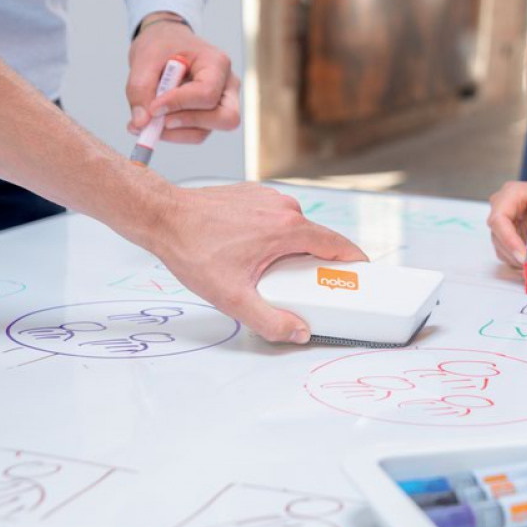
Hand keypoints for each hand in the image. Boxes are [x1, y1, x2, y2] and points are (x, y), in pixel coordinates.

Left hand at [126, 12, 239, 144]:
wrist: (166, 42)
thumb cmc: (162, 44)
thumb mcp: (144, 58)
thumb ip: (139, 89)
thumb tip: (141, 123)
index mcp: (216, 63)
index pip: (207, 93)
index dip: (179, 104)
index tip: (153, 108)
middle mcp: (227, 85)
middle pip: (225, 118)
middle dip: (189, 123)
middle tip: (159, 121)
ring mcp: (222, 103)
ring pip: (207, 131)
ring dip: (175, 131)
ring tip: (148, 121)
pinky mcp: (210, 116)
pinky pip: (196, 133)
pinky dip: (174, 133)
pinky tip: (155, 122)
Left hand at [149, 183, 366, 343]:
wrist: (163, 217)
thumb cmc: (194, 251)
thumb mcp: (232, 297)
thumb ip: (270, 320)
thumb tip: (299, 332)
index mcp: (288, 229)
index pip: (338, 245)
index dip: (354, 261)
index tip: (362, 274)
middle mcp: (284, 208)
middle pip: (317, 238)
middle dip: (318, 262)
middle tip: (307, 286)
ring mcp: (268, 197)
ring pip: (296, 227)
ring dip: (293, 248)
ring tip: (272, 270)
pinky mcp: (254, 194)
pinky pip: (276, 217)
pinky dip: (275, 234)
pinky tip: (252, 250)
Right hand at [486, 178, 526, 268]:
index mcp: (511, 194)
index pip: (500, 220)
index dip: (509, 241)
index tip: (525, 258)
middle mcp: (500, 206)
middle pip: (498, 236)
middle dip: (516, 255)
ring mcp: (500, 221)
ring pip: (501, 247)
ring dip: (519, 260)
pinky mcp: (504, 233)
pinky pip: (506, 251)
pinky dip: (520, 260)